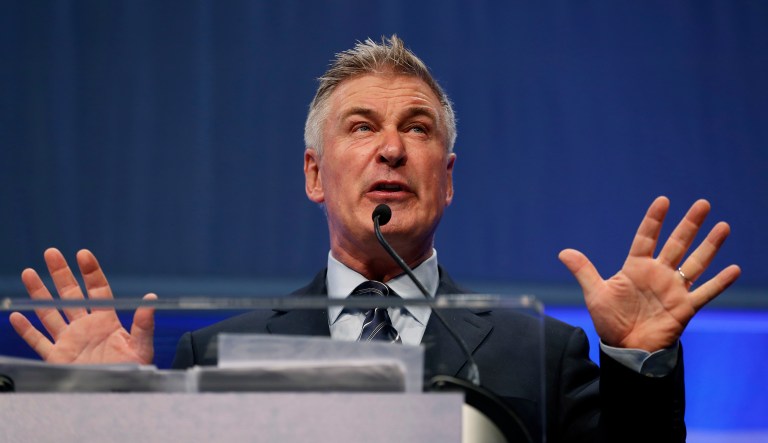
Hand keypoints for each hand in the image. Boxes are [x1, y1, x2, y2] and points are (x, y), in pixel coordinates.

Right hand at [9, 248, 155, 364]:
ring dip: (40, 294)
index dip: (90, 272)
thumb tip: (151, 298)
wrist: (117, 395)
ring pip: (50, 312)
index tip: (82, 254)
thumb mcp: (141, 346)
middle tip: (51, 253)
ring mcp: (70, 341)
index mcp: (106, 321)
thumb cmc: (133, 371)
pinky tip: (18, 315)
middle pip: (70, 295)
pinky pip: (39, 341)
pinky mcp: (57, 358)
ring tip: (29, 273)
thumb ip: (143, 323)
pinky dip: (27, 330)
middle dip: (60, 274)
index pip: (97, 290)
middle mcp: (86, 327)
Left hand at [558, 197, 740, 351]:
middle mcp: (658, 274)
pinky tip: (734, 269)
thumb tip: (563, 252)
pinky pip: (705, 292)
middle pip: (676, 244)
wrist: (625, 349)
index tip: (663, 200)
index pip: (646, 238)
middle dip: (689, 225)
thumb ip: (584, 271)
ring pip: (695, 262)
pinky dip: (719, 282)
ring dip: (709, 245)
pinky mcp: (684, 307)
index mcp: (636, 267)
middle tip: (702, 203)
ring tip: (723, 226)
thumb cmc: (611, 321)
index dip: (654, 220)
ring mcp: (673, 289)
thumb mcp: (596, 293)